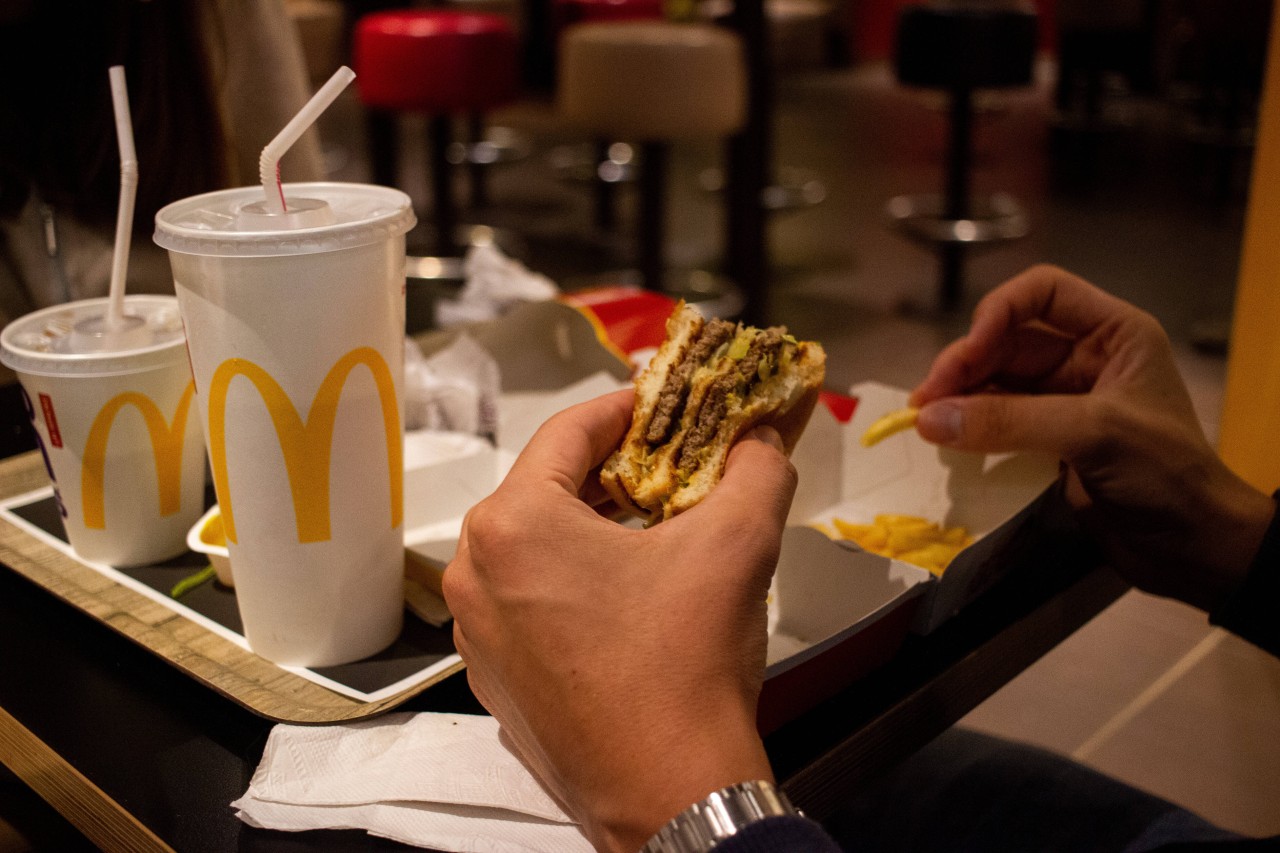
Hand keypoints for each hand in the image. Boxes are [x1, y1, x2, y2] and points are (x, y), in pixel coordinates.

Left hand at [443, 390, 796, 851]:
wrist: (669, 796)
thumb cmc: (686, 664)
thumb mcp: (736, 544)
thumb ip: (755, 467)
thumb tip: (761, 434)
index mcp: (513, 525)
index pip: (568, 432)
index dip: (625, 410)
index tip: (664, 404)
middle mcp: (475, 573)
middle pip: (547, 490)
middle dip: (614, 473)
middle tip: (671, 467)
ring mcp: (478, 633)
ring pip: (536, 549)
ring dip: (593, 530)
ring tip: (657, 529)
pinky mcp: (496, 680)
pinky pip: (530, 604)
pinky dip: (574, 585)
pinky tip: (629, 599)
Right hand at [909, 264, 1272, 610]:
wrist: (1194, 547)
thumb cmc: (1165, 475)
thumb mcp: (1093, 435)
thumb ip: (1009, 422)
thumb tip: (928, 419)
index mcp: (1113, 334)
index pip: (1042, 294)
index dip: (998, 312)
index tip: (966, 355)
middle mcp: (1086, 358)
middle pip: (1007, 340)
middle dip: (965, 364)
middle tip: (925, 401)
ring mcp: (1065, 401)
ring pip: (995, 382)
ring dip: (959, 398)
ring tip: (925, 423)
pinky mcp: (1048, 442)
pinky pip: (997, 421)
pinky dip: (968, 428)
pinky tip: (946, 441)